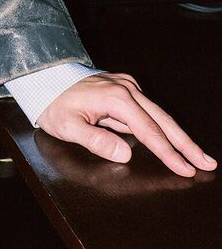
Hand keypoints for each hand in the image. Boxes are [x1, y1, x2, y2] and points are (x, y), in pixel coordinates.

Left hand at [36, 72, 216, 176]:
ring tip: (195, 155)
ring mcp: (126, 85)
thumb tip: (125, 155)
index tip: (186, 169)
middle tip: (207, 162)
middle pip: (163, 121)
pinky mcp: (123, 87)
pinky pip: (147, 110)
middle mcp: (126, 88)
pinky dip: (161, 126)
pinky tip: (171, 141)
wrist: (43, 79)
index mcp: (116, 98)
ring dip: (177, 136)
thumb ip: (97, 140)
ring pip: (158, 115)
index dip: (169, 153)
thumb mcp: (67, 127)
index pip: (149, 132)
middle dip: (186, 144)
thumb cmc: (53, 103)